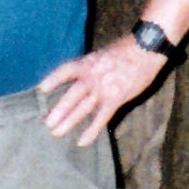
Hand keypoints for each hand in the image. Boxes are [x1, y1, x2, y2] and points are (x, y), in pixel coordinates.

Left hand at [38, 37, 166, 143]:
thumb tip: (85, 75)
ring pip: (82, 107)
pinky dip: (91, 130)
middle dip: (58, 109)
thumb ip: (93, 67)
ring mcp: (104, 88)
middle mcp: (92, 76)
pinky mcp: (116, 98)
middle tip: (47, 123)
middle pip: (71, 95)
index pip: (66, 70)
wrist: (146, 47)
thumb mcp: (104, 53)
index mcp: (88, 63)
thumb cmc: (127, 49)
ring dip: (69, 121)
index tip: (42, 89)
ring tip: (56, 133)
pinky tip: (82, 141)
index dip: (53, 79)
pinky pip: (101, 117)